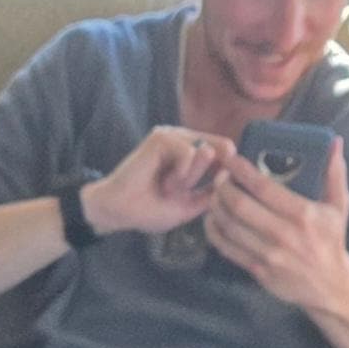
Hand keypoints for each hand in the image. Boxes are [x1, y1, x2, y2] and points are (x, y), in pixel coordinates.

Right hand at [81, 126, 227, 237]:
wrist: (119, 211)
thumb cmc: (148, 210)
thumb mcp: (187, 206)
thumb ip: (210, 193)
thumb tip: (229, 175)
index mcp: (189, 153)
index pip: (222, 151)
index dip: (228, 166)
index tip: (224, 184)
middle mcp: (183, 140)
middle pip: (219, 150)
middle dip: (205, 177)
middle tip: (179, 191)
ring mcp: (172, 136)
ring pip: (204, 151)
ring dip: (191, 177)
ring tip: (168, 188)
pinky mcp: (162, 137)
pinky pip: (189, 152)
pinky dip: (181, 173)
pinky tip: (165, 182)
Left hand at [204, 133, 348, 317]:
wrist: (328, 285)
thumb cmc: (332, 240)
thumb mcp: (339, 205)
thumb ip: (335, 173)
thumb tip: (335, 142)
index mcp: (302, 214)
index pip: (264, 188)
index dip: (243, 171)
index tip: (231, 159)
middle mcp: (282, 234)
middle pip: (241, 207)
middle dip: (224, 188)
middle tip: (219, 177)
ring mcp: (268, 255)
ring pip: (231, 228)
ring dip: (216, 209)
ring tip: (212, 195)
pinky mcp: (258, 271)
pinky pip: (229, 250)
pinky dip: (214, 233)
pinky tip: (211, 220)